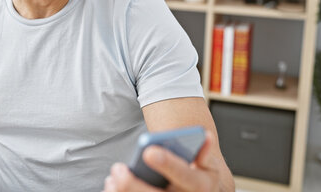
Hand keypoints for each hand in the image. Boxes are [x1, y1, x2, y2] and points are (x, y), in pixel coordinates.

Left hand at [103, 131, 220, 191]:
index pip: (185, 176)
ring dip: (123, 191)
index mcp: (201, 186)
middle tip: (117, 168)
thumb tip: (203, 135)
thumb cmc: (198, 178)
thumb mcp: (207, 166)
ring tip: (113, 176)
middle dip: (132, 184)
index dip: (168, 163)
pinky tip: (112, 185)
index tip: (149, 151)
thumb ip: (202, 152)